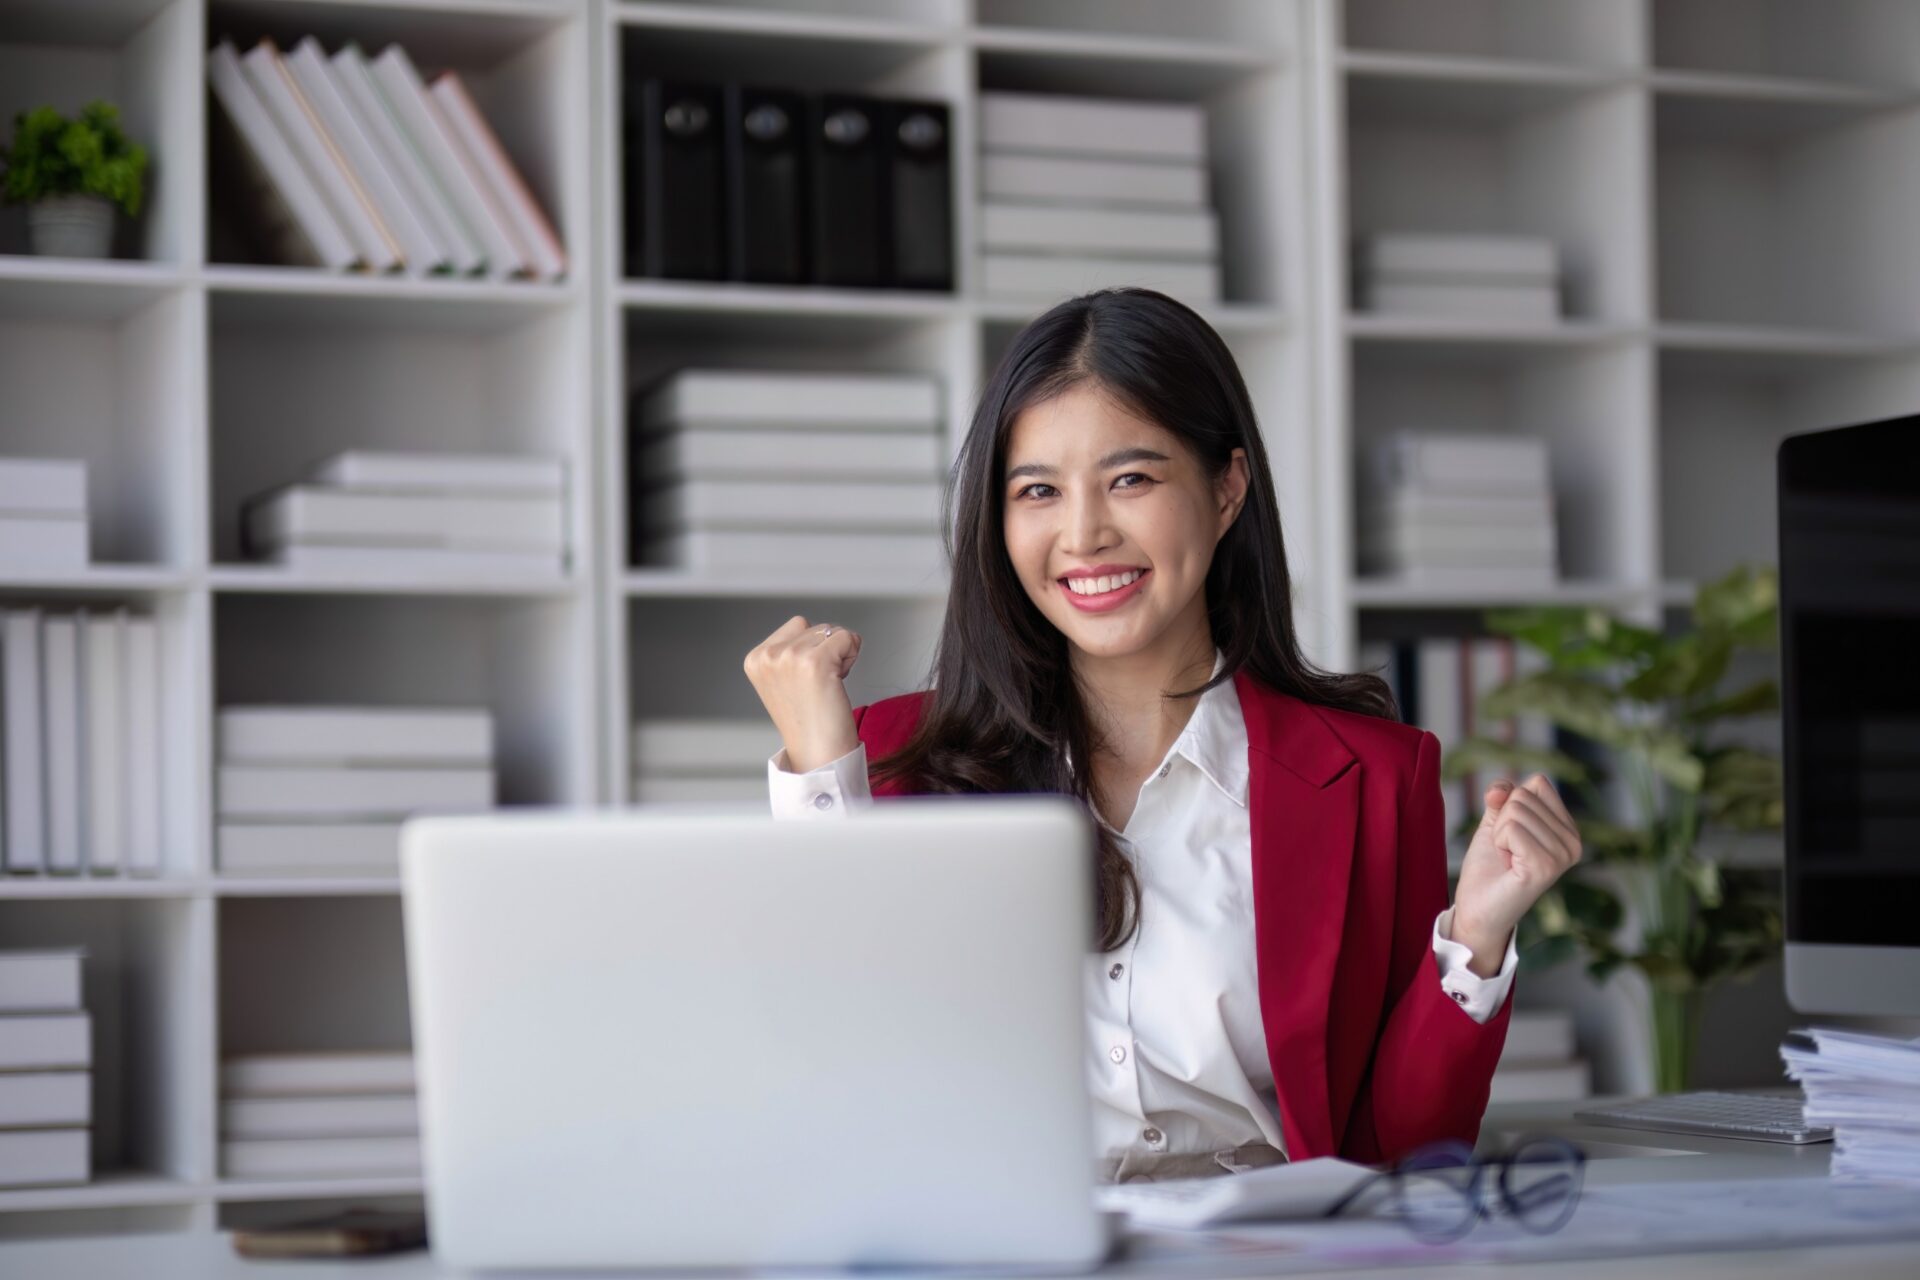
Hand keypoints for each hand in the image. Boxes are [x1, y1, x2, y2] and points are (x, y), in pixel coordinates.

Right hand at [743, 615, 862, 773]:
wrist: (817, 753)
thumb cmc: (808, 720)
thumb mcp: (783, 680)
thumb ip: (788, 652)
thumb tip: (817, 629)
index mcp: (755, 658)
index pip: (797, 625)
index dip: (811, 649)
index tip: (806, 682)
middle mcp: (768, 655)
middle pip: (815, 626)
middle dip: (826, 650)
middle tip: (819, 686)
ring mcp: (789, 657)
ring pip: (832, 631)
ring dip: (840, 655)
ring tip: (828, 686)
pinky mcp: (815, 662)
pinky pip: (848, 638)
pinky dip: (852, 655)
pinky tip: (839, 681)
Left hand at [1450, 773, 1582, 975]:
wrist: (1477, 910)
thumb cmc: (1490, 867)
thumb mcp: (1496, 822)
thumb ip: (1502, 796)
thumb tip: (1499, 790)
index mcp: (1568, 829)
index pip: (1537, 784)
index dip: (1509, 803)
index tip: (1510, 835)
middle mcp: (1573, 842)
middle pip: (1523, 795)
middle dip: (1502, 821)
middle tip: (1507, 852)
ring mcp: (1563, 855)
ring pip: (1515, 810)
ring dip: (1499, 834)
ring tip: (1508, 859)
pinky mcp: (1546, 866)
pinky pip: (1511, 828)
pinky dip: (1499, 843)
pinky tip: (1508, 865)